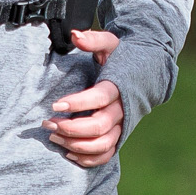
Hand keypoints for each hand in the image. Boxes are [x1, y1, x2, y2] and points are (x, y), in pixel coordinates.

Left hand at [44, 28, 123, 166]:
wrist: (147, 71)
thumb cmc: (123, 57)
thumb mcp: (110, 44)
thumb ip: (92, 40)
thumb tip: (75, 35)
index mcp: (118, 87)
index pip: (99, 98)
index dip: (77, 103)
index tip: (54, 105)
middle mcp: (122, 109)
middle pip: (99, 127)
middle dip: (71, 128)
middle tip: (48, 123)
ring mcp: (122, 125)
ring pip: (102, 144)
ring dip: (76, 145)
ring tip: (53, 137)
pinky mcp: (120, 136)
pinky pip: (107, 155)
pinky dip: (89, 159)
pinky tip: (69, 153)